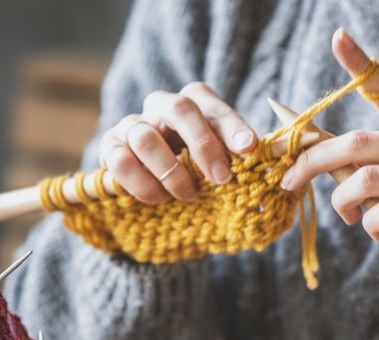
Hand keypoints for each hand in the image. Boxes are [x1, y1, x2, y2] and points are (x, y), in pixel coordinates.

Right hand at [99, 82, 257, 203]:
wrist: (157, 185)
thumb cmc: (198, 168)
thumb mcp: (222, 159)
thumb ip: (240, 156)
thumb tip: (268, 162)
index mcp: (194, 102)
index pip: (212, 105)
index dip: (232, 125)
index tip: (249, 148)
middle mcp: (161, 106)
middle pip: (180, 108)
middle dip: (204, 145)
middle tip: (221, 179)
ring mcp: (132, 125)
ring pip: (146, 137)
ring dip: (171, 171)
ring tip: (188, 195)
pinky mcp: (110, 148)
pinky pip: (120, 161)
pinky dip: (143, 184)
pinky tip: (160, 199)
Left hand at [281, 29, 378, 315]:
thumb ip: (371, 161)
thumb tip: (317, 151)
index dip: (361, 65)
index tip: (337, 37)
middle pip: (358, 142)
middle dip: (313, 162)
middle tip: (289, 181)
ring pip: (366, 180)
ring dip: (343, 203)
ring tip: (349, 216)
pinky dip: (370, 224)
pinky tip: (376, 232)